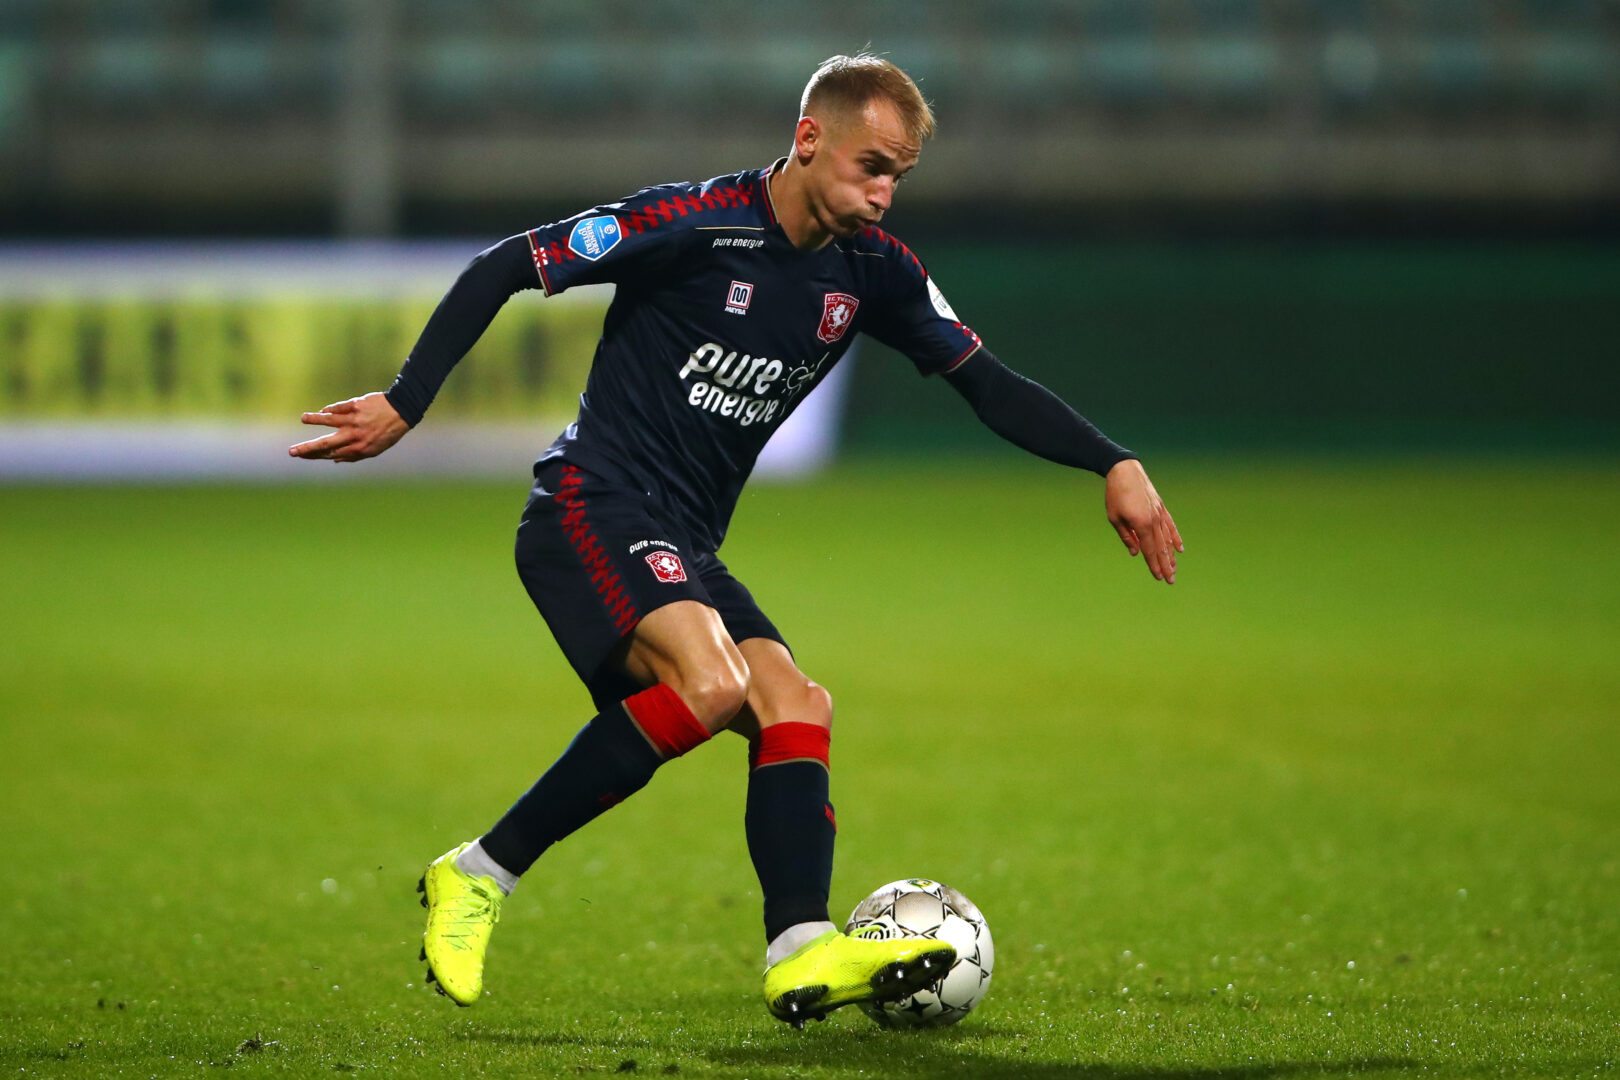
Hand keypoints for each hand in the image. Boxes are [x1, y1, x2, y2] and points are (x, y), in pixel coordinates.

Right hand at [288, 392, 409, 462]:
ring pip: (329, 421)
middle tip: (292, 452)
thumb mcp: (374, 449)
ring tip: (303, 419)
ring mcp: (354, 420)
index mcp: (358, 449)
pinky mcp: (356, 406)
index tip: (301, 456)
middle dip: (307, 449)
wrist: (402, 411)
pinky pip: (338, 408)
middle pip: (326, 444)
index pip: (331, 455)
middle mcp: (354, 436)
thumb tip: (333, 460)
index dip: (314, 456)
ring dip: (314, 420)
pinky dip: (328, 410)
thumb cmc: (387, 433)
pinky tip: (321, 411)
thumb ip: (353, 455)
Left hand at [1105, 458, 1183, 583]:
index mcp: (1141, 524)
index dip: (1154, 565)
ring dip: (1171, 555)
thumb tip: (1135, 553)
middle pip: (1161, 548)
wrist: (1124, 471)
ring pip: (1168, 539)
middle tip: (1171, 581)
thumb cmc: (1115, 495)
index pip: (1149, 550)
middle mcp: (1153, 520)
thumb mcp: (1115, 518)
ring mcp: (1159, 513)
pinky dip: (1175, 537)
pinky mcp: (1161, 507)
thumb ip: (1126, 537)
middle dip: (1166, 566)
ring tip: (1174, 569)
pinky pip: (1170, 526)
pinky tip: (1180, 548)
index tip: (1159, 578)